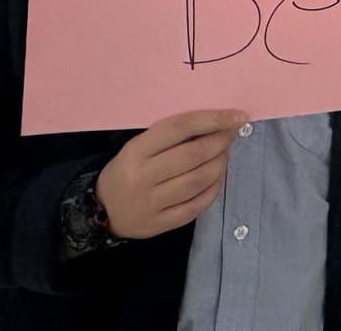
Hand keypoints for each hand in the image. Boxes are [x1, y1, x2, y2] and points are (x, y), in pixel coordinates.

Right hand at [94, 109, 246, 239]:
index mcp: (135, 151)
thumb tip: (217, 123)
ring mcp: (150, 204)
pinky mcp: (159, 224)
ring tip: (224, 156)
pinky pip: (196, 205)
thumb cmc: (129, 169)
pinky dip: (213, 189)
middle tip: (231, 135)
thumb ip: (172, 136)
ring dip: (220, 164)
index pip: (179, 128)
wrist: (103, 211)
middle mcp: (142, 178)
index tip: (238, 116)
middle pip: (192, 155)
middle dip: (220, 142)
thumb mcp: (139, 146)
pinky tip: (217, 178)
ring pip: (198, 181)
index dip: (213, 120)